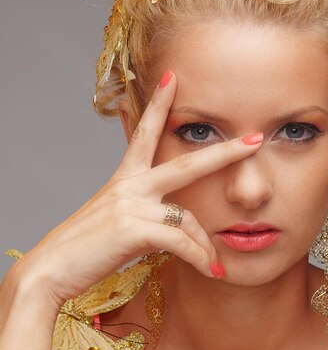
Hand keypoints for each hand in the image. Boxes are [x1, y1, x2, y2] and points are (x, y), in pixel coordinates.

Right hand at [7, 68, 263, 309]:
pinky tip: (212, 272)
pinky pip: (181, 242)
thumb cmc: (85, 248)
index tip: (172, 78)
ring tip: (216, 267)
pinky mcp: (133, 228)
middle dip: (225, 151)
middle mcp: (129, 184)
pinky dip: (200, 259)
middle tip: (254, 139)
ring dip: (206, 247)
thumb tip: (173, 222)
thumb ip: (144, 212)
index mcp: (124, 178)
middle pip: (186, 164)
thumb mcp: (115, 220)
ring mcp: (131, 204)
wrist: (51, 270)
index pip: (144, 132)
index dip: (159, 104)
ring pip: (189, 219)